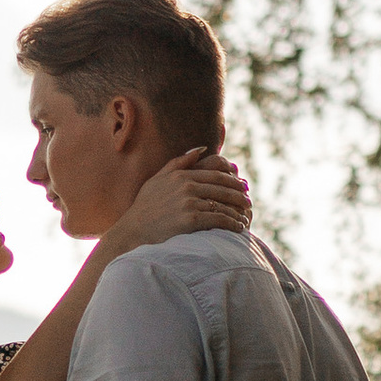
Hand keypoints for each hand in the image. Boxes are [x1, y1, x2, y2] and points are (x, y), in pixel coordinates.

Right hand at [109, 145, 252, 253]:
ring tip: (244, 217)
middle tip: (248, 201)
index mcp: (180, 175)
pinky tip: (238, 227)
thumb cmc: (144, 208)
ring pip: (222, 204)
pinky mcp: (191, 219)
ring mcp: (189, 202)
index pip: (215, 174)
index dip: (232, 180)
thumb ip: (177, 163)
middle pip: (222, 188)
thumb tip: (201, 149)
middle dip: (238, 195)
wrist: (132, 232)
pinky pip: (219, 219)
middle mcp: (186, 186)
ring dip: (237, 211)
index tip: (242, 186)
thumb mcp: (157, 180)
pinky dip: (232, 223)